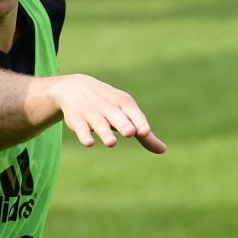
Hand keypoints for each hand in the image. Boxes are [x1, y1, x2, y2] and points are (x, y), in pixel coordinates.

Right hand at [46, 74, 165, 153]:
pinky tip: (89, 143)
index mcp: (124, 103)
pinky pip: (80, 128)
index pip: (134, 113)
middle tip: (130, 133)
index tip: (145, 132)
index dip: (140, 122)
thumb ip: (143, 134)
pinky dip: (84, 135)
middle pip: (117, 117)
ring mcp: (91, 113)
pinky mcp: (76, 119)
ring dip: (105, 133)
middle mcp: (108, 107)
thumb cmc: (108, 104)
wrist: (74, 87)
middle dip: (124, 124)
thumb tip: (163, 151)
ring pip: (99, 124)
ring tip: (112, 143)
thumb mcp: (126, 114)